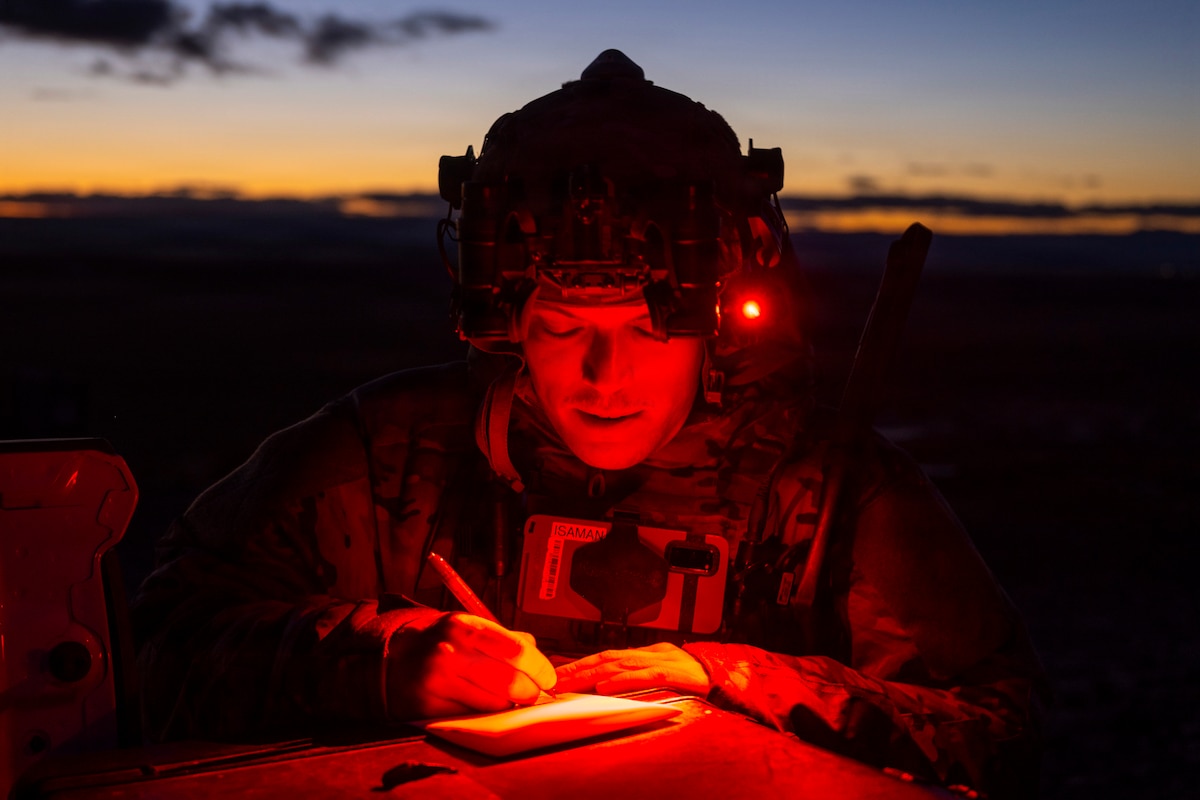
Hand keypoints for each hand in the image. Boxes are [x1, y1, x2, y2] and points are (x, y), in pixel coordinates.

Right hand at [389, 613, 555, 718]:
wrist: (392, 658)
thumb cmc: (441, 643)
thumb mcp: (470, 628)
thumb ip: (506, 639)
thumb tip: (538, 656)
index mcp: (464, 627)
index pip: (517, 651)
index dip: (540, 668)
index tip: (547, 677)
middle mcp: (450, 653)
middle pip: (510, 682)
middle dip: (529, 691)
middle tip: (531, 692)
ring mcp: (438, 682)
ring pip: (495, 705)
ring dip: (507, 704)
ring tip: (503, 696)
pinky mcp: (430, 708)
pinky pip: (474, 718)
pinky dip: (484, 714)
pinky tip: (479, 703)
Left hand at [554, 642, 711, 695]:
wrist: (726, 673)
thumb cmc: (695, 676)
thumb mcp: (663, 671)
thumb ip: (640, 674)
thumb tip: (609, 682)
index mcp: (645, 653)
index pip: (606, 656)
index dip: (581, 664)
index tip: (559, 674)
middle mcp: (649, 653)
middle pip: (606, 658)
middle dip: (578, 668)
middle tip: (555, 680)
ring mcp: (661, 661)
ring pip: (619, 665)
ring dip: (591, 674)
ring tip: (571, 684)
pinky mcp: (673, 674)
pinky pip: (644, 676)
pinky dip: (624, 680)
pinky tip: (606, 686)